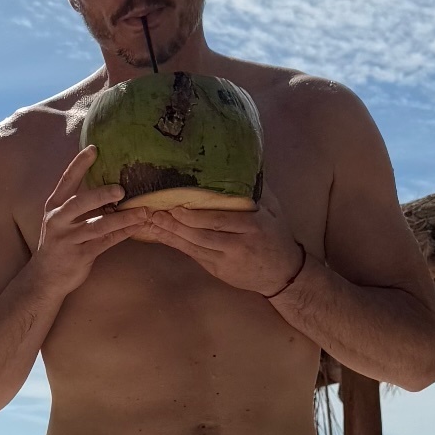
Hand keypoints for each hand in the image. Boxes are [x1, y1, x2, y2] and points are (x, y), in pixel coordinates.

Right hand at [31, 146, 143, 299]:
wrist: (46, 277)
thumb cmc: (60, 242)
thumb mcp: (63, 219)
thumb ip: (80, 203)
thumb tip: (109, 184)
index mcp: (55, 206)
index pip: (66, 180)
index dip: (79, 164)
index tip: (94, 148)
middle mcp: (58, 220)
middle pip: (79, 203)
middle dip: (100, 194)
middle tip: (122, 189)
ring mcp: (68, 239)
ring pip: (97, 226)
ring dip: (122, 218)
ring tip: (143, 212)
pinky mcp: (79, 256)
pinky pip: (105, 243)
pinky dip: (123, 234)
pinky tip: (138, 227)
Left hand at [115, 184, 307, 296]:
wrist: (283, 273)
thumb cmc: (277, 235)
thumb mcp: (273, 209)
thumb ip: (258, 189)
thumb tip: (246, 162)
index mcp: (251, 226)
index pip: (218, 220)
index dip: (194, 216)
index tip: (175, 206)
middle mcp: (237, 244)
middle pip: (201, 234)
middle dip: (175, 224)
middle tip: (152, 213)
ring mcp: (225, 259)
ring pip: (193, 247)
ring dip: (169, 235)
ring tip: (150, 223)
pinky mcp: (218, 270)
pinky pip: (193, 255)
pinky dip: (175, 245)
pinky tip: (160, 236)